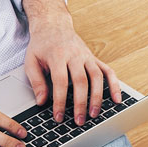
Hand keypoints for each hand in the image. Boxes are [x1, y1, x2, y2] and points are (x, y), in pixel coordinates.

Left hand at [23, 0, 121, 124]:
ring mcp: (87, 56)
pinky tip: (116, 100)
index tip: (59, 117)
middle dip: (81, 103)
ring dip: (97, 97)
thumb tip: (41, 102)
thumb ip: (36, 81)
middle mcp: (75, 55)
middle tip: (78, 121)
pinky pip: (108, 71)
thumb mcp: (31, 61)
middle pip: (81, 81)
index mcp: (57, 56)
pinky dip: (114, 85)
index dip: (60, 101)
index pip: (60, 81)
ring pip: (97, 77)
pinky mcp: (94, 58)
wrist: (53, 25)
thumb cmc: (41, 46)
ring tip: (94, 115)